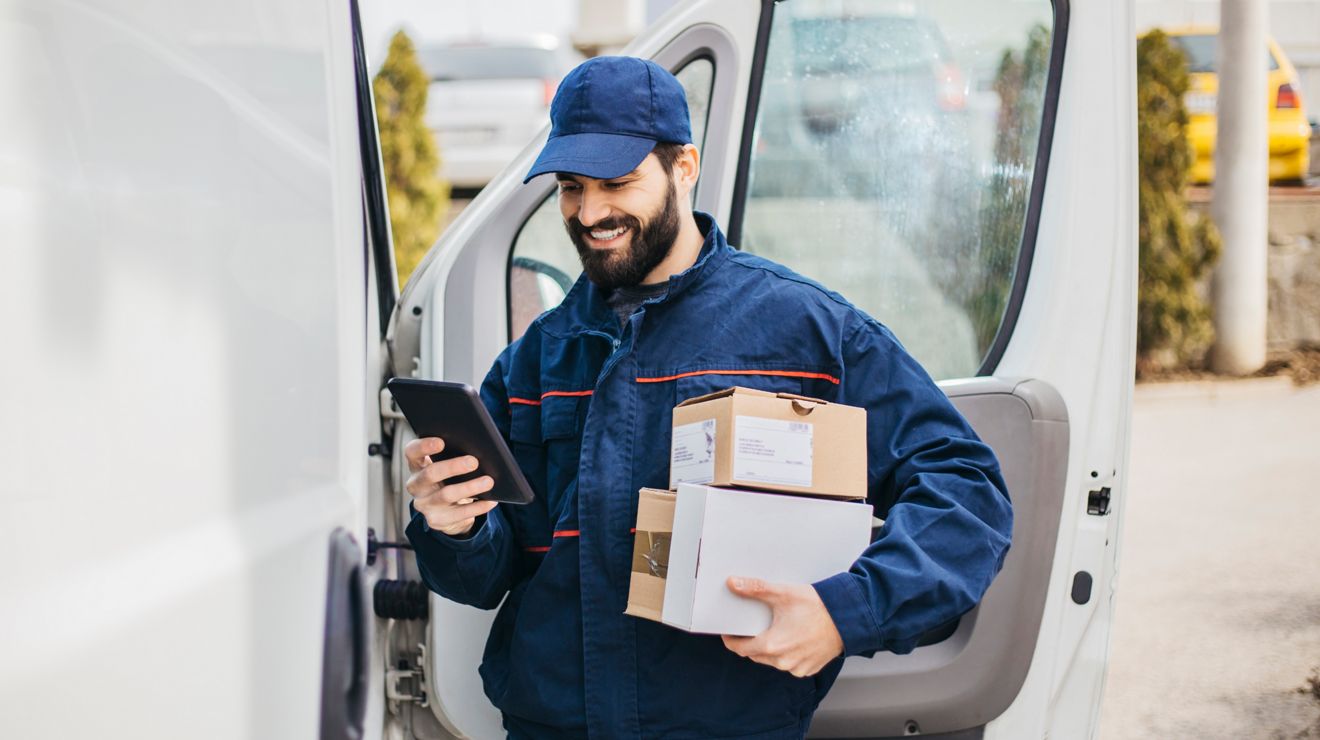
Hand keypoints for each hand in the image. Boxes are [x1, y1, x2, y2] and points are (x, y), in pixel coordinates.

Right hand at [404, 437, 497, 535]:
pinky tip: (490, 501)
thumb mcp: (447, 466)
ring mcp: (424, 505)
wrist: (447, 511)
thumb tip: (477, 448)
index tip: (441, 442)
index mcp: (417, 466)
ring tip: (488, 481)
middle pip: (430, 474)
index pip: (412, 452)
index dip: (423, 446)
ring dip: (469, 487)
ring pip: (446, 495)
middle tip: (473, 462)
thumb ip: (453, 455)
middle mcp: (416, 485)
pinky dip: (477, 507)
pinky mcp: (436, 520)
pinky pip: (459, 514)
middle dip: (452, 467)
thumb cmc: (450, 479)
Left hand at [721, 576, 843, 676]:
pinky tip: (792, 639)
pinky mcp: (809, 669)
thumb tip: (733, 583)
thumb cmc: (817, 606)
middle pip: (755, 655)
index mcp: (772, 645)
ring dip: (769, 649)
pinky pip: (789, 664)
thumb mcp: (783, 593)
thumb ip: (755, 589)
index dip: (731, 640)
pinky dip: (786, 654)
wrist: (847, 618)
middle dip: (751, 642)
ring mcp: (797, 668)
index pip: (740, 649)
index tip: (729, 632)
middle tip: (753, 626)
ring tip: (775, 629)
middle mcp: (783, 662)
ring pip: (772, 661)